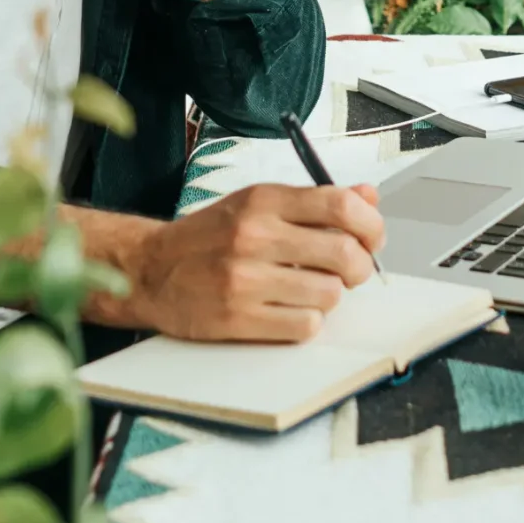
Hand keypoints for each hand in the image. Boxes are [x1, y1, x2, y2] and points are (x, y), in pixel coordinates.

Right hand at [97, 183, 385, 343]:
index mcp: (263, 200)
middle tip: (351, 270)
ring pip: (329, 294)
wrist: (151, 269)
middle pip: (344, 253)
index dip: (370, 223)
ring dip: (329, 296)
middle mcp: (255, 235)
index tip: (372, 236)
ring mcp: (246, 279)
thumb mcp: (257, 203)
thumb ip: (313, 202)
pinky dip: (307, 321)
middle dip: (359, 266)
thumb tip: (368, 196)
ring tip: (309, 289)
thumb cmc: (209, 236)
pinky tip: (289, 309)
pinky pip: (305, 326)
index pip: (339, 203)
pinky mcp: (239, 318)